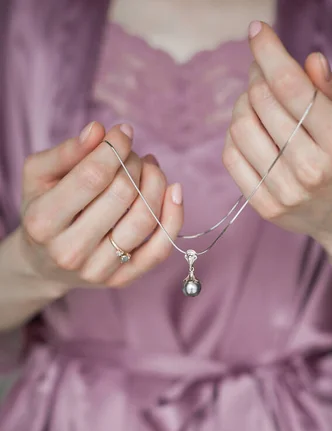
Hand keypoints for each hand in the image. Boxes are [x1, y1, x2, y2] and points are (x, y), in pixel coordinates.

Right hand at [20, 122, 182, 290]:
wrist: (44, 264)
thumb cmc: (43, 211)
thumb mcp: (38, 177)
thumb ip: (65, 153)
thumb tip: (99, 130)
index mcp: (44, 222)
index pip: (91, 177)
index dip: (115, 148)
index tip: (123, 132)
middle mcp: (70, 251)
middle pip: (121, 195)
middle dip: (134, 164)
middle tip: (133, 154)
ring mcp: (98, 270)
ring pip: (144, 220)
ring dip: (156, 184)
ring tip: (150, 167)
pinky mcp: (122, 280)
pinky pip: (159, 250)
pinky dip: (174, 218)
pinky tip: (175, 191)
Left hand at [223, 21, 331, 258]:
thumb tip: (308, 61)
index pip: (292, 88)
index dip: (269, 53)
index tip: (257, 31)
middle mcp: (311, 168)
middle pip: (262, 103)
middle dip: (258, 76)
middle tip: (263, 72)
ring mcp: (284, 191)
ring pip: (241, 128)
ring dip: (244, 104)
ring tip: (259, 102)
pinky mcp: (263, 206)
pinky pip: (231, 157)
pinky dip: (235, 134)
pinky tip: (251, 130)